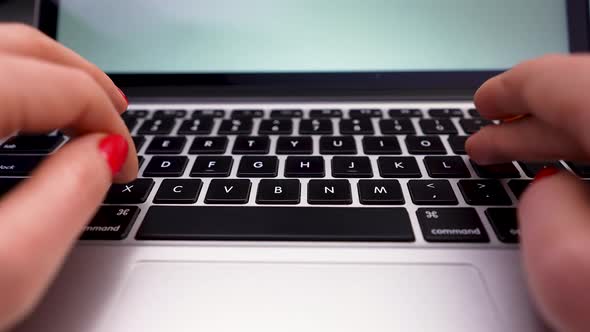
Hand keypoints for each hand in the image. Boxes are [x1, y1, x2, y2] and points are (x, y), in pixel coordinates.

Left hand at [0, 24, 136, 329]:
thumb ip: (65, 203)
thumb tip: (104, 154)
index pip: (56, 86)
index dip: (107, 122)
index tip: (125, 163)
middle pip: (19, 47)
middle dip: (84, 82)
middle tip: (115, 119)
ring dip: (44, 78)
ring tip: (77, 112)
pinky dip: (5, 91)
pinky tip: (18, 117)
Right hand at [468, 54, 589, 331]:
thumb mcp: (577, 281)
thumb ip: (544, 215)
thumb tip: (548, 188)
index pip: (563, 81)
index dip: (513, 89)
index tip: (482, 105)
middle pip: (588, 104)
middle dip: (530, 126)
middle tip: (485, 146)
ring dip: (562, 148)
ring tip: (517, 166)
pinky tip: (569, 193)